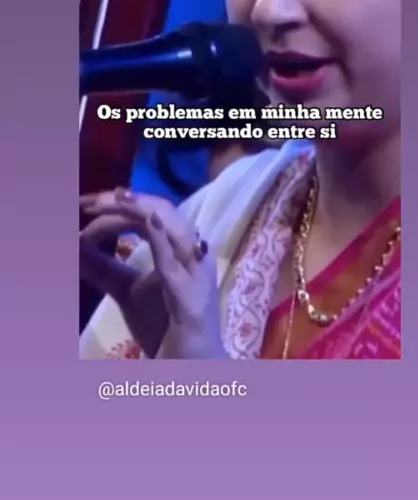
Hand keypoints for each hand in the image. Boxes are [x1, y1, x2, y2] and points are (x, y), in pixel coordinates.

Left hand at [80, 188, 225, 358]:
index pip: (149, 214)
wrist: (187, 368)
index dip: (118, 204)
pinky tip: (149, 223)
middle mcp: (192, 253)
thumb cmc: (164, 327)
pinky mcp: (193, 295)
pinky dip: (165, 240)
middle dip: (125, 201)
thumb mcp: (125, 291)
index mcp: (179, 248)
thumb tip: (74, 243)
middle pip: (161, 211)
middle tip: (89, 199)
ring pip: (174, 227)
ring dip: (144, 210)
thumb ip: (103, 268)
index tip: (85, 202)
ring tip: (118, 197)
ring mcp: (196, 273)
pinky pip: (179, 263)